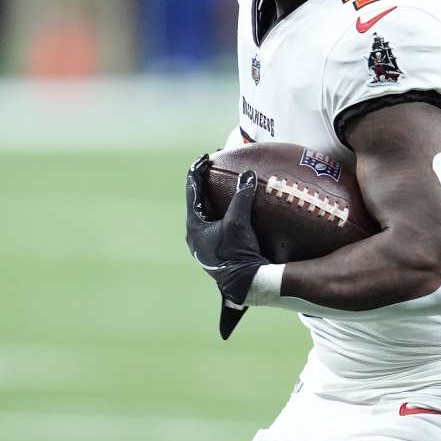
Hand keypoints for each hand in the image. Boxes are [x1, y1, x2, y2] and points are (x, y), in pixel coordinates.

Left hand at [185, 155, 267, 330]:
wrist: (245, 283)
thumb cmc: (237, 253)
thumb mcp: (238, 222)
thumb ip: (241, 197)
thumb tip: (247, 174)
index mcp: (194, 226)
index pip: (192, 192)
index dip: (197, 173)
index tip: (204, 158)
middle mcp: (196, 235)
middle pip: (198, 203)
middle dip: (206, 185)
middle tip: (214, 169)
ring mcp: (206, 244)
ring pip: (207, 215)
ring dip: (215, 200)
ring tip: (223, 187)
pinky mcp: (218, 250)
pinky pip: (217, 225)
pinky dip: (223, 213)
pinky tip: (233, 212)